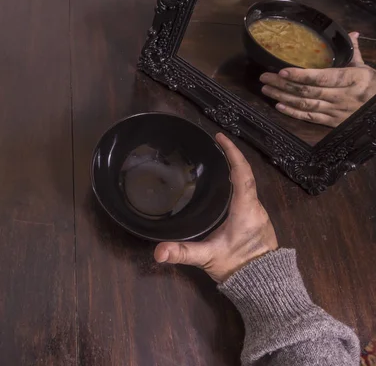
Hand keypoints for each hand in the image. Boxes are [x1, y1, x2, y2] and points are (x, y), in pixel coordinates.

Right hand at [154, 133, 277, 282]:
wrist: (265, 286)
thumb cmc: (239, 268)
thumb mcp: (207, 258)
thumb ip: (182, 253)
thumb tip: (158, 252)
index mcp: (246, 209)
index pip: (242, 173)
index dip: (232, 152)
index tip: (220, 137)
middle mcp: (255, 207)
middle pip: (246, 175)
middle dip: (231, 157)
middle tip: (214, 145)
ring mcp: (258, 214)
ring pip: (247, 186)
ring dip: (235, 171)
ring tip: (217, 161)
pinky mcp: (257, 222)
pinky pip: (248, 195)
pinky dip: (237, 184)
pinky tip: (224, 188)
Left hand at [260, 33, 375, 127]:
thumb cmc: (373, 86)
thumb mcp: (365, 68)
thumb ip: (353, 52)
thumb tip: (351, 33)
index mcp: (351, 78)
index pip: (321, 77)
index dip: (300, 75)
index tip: (282, 71)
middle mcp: (342, 95)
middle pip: (307, 90)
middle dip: (283, 84)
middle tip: (264, 78)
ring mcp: (336, 110)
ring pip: (305, 104)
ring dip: (283, 97)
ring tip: (266, 90)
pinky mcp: (332, 122)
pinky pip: (309, 117)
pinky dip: (293, 112)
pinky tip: (279, 106)